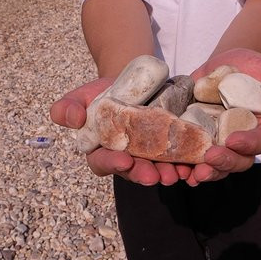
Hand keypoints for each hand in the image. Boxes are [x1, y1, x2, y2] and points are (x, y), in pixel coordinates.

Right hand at [50, 78, 183, 185]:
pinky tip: (192, 164)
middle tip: (155, 175)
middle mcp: (126, 159)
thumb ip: (68, 108)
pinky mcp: (168, 149)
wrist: (133, 84)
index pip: (103, 162)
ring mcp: (148, 156)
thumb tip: (72, 118)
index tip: (124, 160)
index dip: (112, 163)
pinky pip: (177, 160)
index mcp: (101, 151)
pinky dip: (185, 164)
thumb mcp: (82, 96)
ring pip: (157, 170)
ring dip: (167, 173)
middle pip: (134, 171)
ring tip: (177, 173)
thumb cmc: (102, 94)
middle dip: (145, 174)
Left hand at [185, 48, 260, 185]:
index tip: (233, 140)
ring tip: (193, 173)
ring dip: (206, 172)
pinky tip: (180, 170)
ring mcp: (220, 142)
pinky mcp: (199, 137)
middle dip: (225, 163)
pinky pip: (194, 158)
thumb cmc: (255, 68)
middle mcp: (241, 141)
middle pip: (238, 161)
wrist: (226, 62)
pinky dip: (186, 167)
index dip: (249, 145)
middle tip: (211, 157)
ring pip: (217, 166)